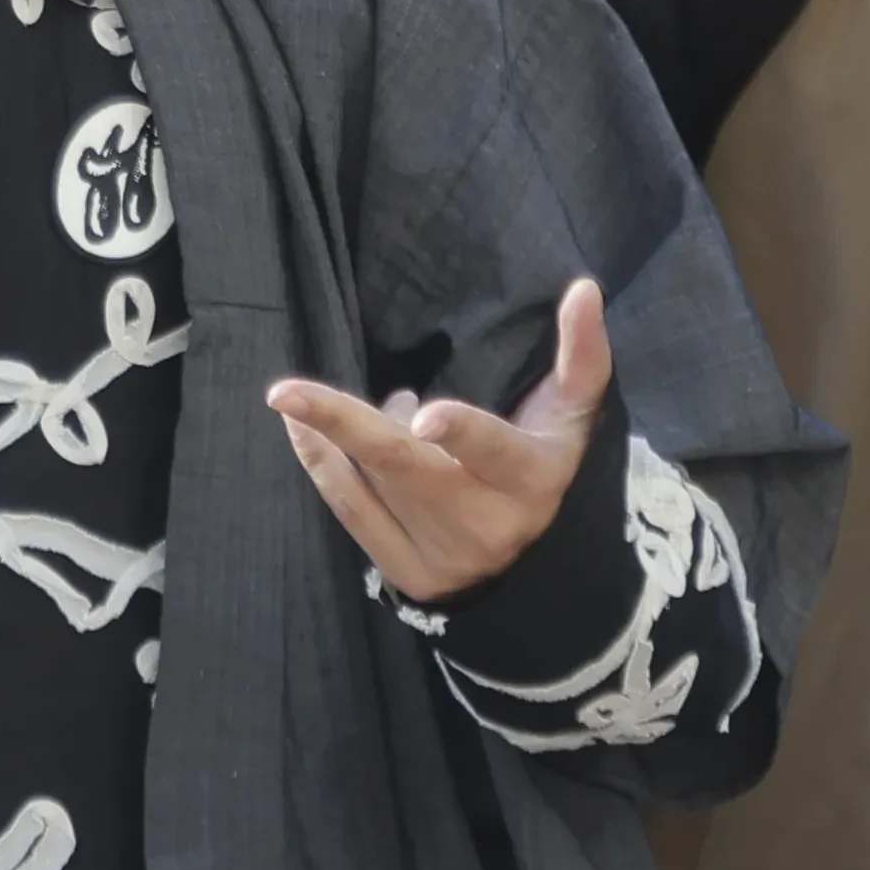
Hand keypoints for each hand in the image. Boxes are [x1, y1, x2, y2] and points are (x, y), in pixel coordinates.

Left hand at [265, 277, 611, 603]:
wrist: (534, 580)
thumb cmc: (547, 473)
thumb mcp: (573, 421)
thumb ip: (581, 358)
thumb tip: (583, 288)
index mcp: (529, 479)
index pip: (493, 450)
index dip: (462, 433)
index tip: (425, 415)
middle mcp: (482, 520)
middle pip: (405, 466)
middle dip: (345, 425)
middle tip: (285, 391)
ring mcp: (440, 551)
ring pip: (373, 483)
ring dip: (338, 434)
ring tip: (308, 399)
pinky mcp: (406, 573)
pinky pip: (352, 513)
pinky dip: (322, 466)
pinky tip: (301, 427)